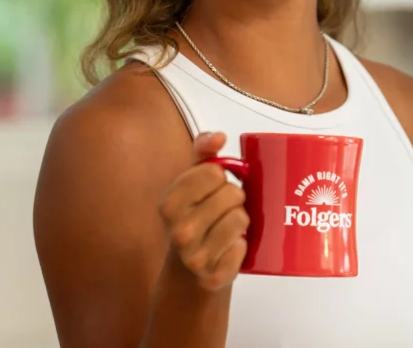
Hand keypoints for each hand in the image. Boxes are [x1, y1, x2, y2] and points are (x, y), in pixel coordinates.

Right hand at [157, 132, 248, 291]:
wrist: (191, 269)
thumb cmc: (196, 217)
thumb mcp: (193, 181)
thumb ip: (203, 152)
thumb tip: (219, 137)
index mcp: (169, 203)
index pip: (215, 172)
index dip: (221, 177)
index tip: (213, 187)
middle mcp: (178, 231)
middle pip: (232, 194)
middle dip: (235, 199)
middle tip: (224, 209)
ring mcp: (194, 257)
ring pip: (241, 219)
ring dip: (240, 221)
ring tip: (227, 227)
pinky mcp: (213, 276)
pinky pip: (243, 248)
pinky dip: (241, 247)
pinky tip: (228, 249)